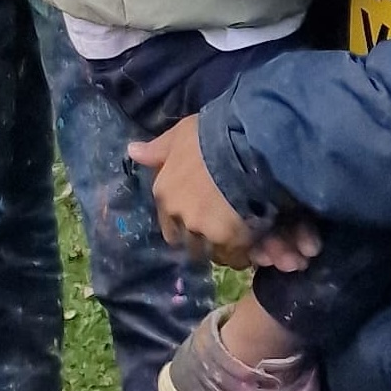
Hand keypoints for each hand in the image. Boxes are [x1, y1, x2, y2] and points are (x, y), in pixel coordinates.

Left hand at [126, 115, 322, 271]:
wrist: (247, 144)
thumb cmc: (213, 135)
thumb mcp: (181, 135)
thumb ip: (158, 149)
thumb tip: (132, 151)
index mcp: (164, 193)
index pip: (169, 225)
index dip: (187, 226)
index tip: (203, 222)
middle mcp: (178, 216)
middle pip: (190, 243)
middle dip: (205, 243)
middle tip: (225, 234)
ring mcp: (203, 230)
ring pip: (214, 252)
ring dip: (226, 250)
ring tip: (245, 242)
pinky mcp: (231, 239)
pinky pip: (238, 255)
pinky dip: (246, 253)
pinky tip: (258, 246)